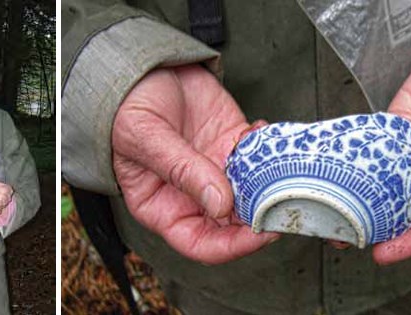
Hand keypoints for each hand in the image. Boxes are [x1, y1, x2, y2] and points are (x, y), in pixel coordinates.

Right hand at [112, 65, 278, 264]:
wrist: (141, 66)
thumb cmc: (127, 106)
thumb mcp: (146, 137)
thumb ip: (183, 171)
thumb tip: (221, 205)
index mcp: (162, 207)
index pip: (200, 243)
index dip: (232, 246)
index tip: (259, 233)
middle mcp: (192, 196)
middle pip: (234, 224)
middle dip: (260, 216)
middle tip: (283, 201)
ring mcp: (215, 171)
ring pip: (252, 192)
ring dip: (271, 184)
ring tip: (279, 166)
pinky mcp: (232, 145)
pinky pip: (258, 156)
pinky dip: (269, 148)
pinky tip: (263, 130)